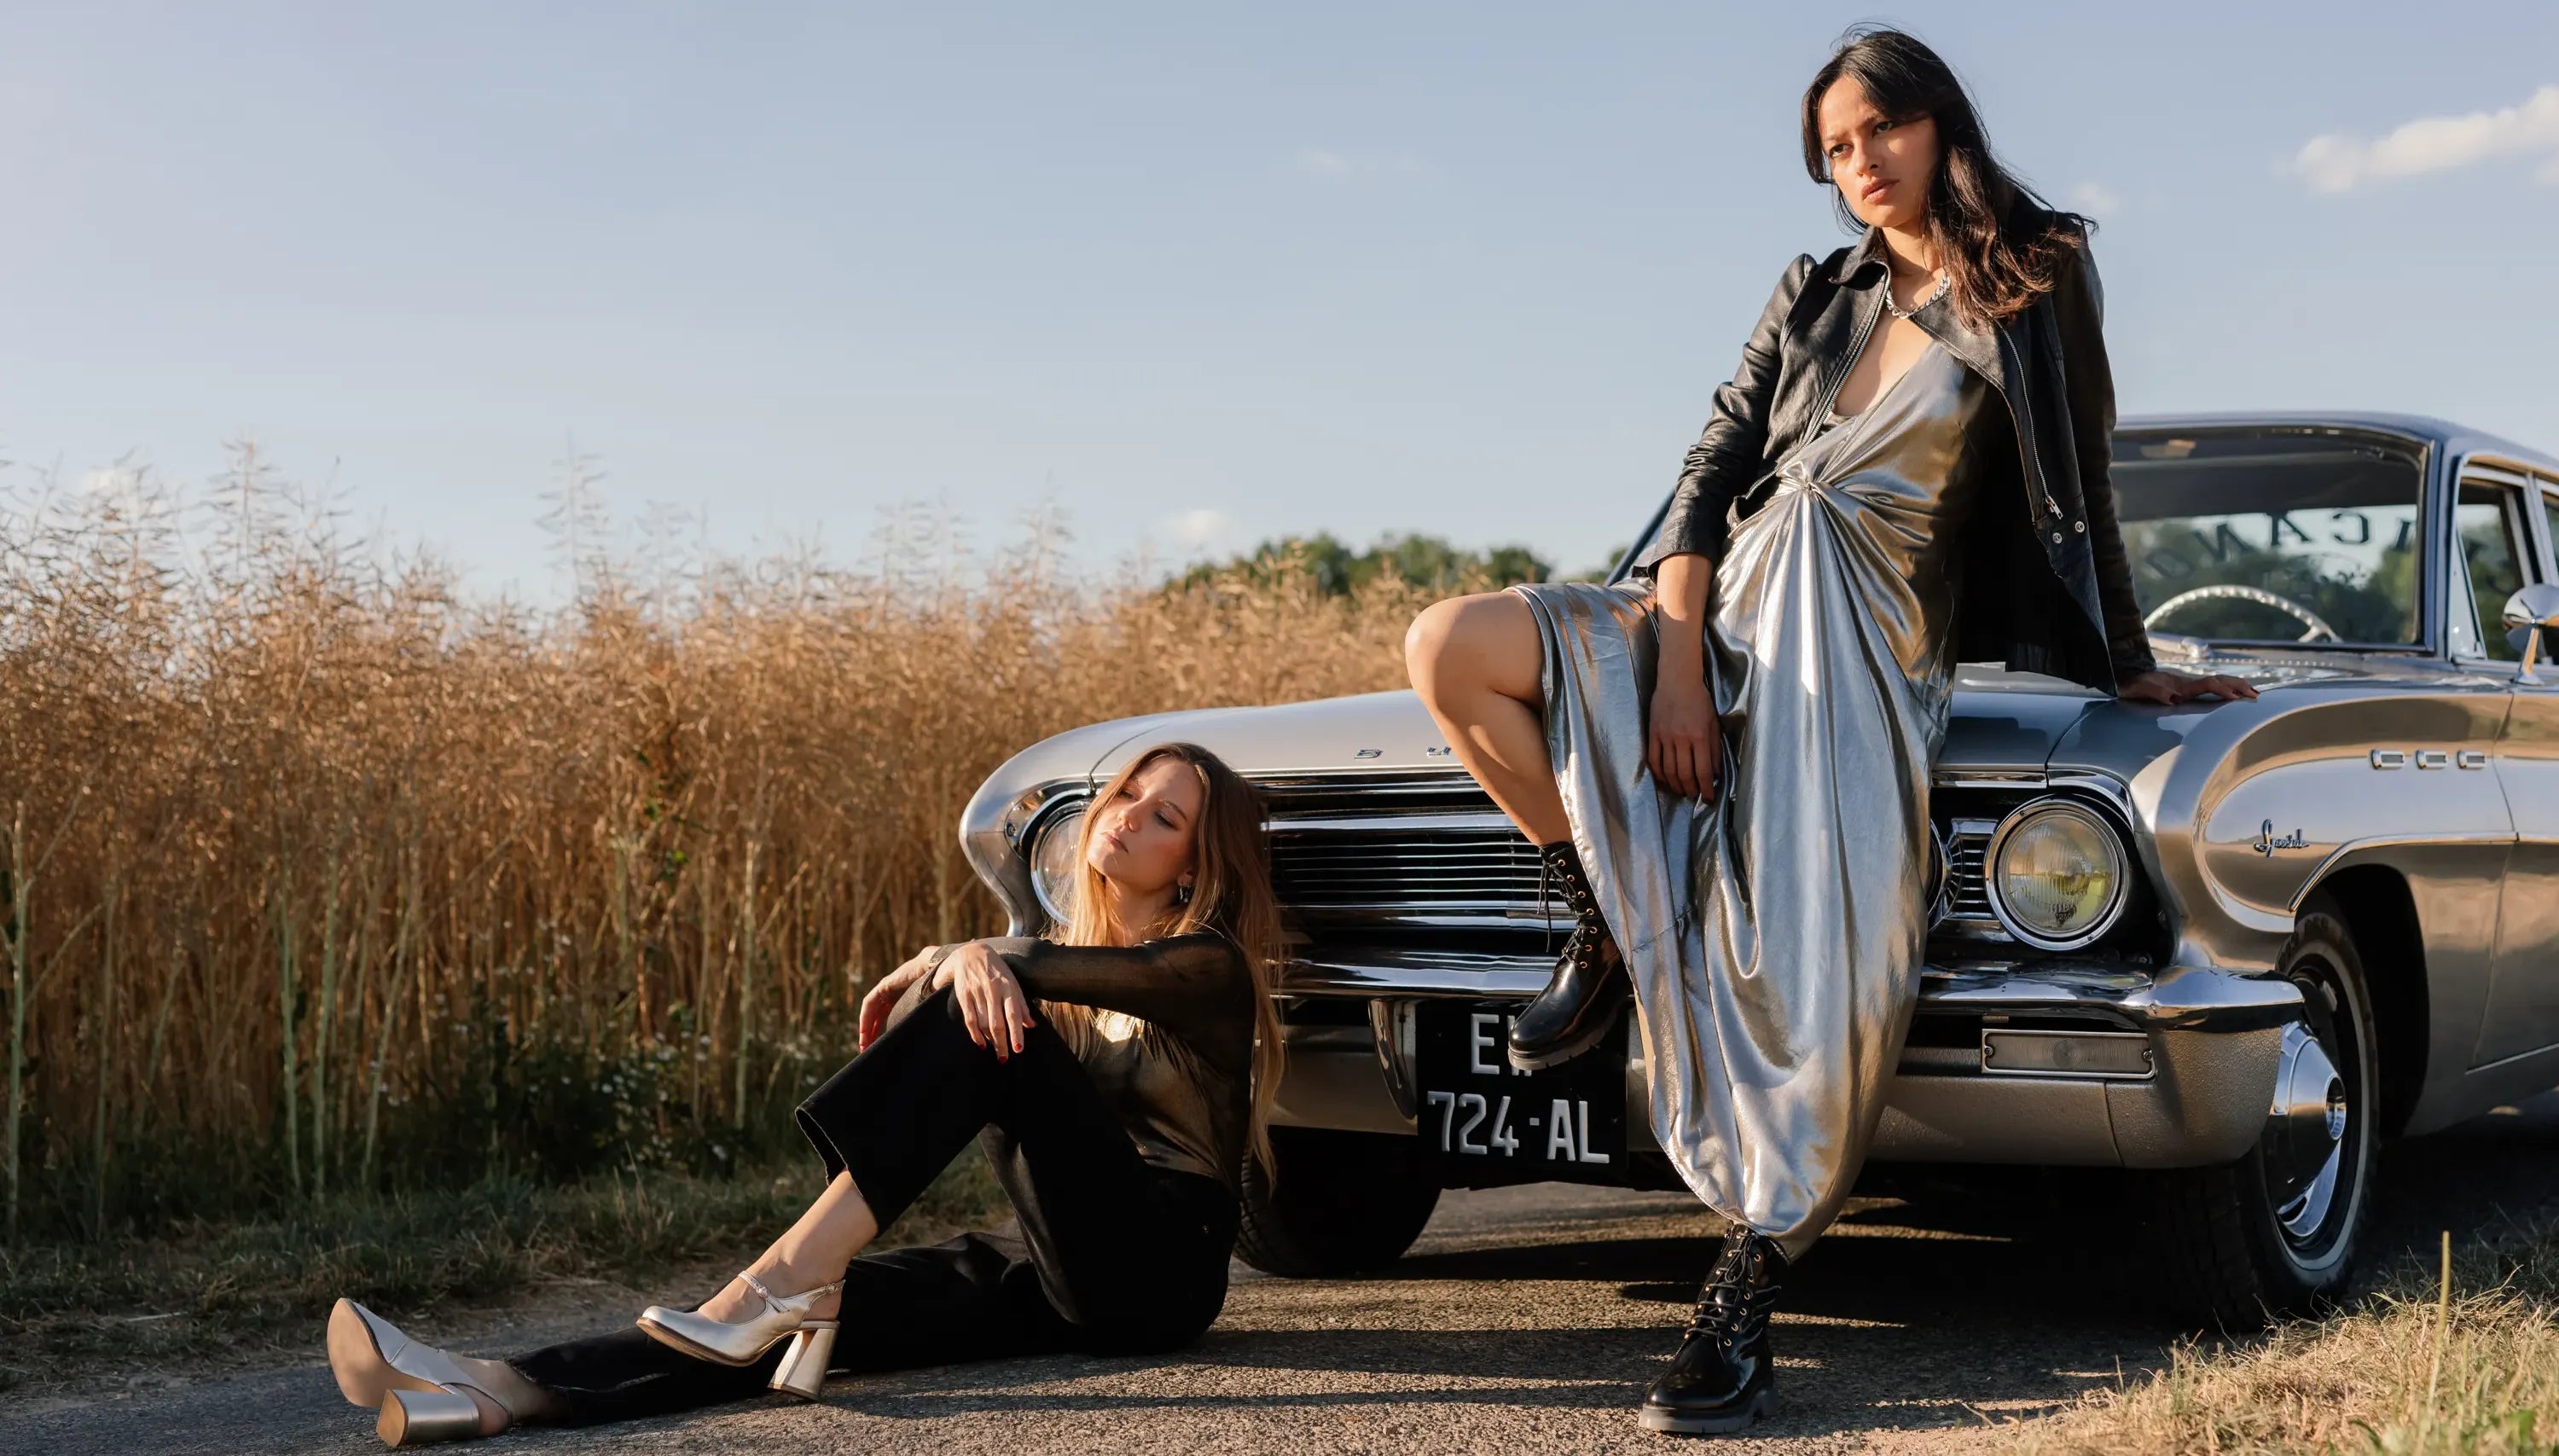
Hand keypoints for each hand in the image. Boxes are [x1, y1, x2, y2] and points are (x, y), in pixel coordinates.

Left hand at [858, 945, 942, 1050]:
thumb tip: (927, 1045)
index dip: (883, 1034)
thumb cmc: (942, 988)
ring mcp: (888, 989)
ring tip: (865, 1046)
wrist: (941, 968)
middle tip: (869, 1051)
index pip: (889, 1020)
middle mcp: (894, 995)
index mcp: (905, 1001)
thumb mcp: (928, 1010)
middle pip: (878, 1018)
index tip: (880, 1050)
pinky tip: (864, 1030)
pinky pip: (870, 1003)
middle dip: (872, 1035)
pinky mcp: (884, 985)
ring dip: (866, 1028)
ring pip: (872, 1012)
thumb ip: (922, 1022)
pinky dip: (865, 1017)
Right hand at [931, 942, 1036, 1059]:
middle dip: (1001, 1043)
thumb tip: (1031, 1026)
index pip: (1013, 1013)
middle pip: (997, 1023)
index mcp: (1009, 986)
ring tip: (995, 1050)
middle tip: (1004, 1058)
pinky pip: (970, 1019)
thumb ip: (1022, 1005)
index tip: (1018, 1050)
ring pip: (984, 1023)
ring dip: (990, 1040)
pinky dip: (975, 1034)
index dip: (1016, 1032)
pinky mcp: (964, 995)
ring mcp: (977, 992)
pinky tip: (981, 1044)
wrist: (971, 953)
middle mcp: (993, 989)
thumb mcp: (1013, 983)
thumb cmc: (997, 971)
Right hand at [1647, 660, 1721, 800]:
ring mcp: (1665, 737)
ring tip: (1681, 791)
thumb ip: (1714, 749)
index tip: (1709, 798)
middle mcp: (1682, 739)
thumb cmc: (1700, 700)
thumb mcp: (1714, 723)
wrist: (1677, 680)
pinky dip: (1658, 773)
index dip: (1706, 788)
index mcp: (1700, 736)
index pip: (1703, 771)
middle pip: (1684, 774)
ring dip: (1675, 785)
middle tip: (1694, 796)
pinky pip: (1653, 759)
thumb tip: (1715, 773)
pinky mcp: (1653, 733)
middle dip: (1691, 790)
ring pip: (1668, 770)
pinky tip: (1664, 779)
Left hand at [2118, 668, 2259, 704]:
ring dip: (2237, 685)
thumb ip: (2156, 691)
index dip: (2223, 689)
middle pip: (2219, 680)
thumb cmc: (2134, 684)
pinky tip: (2234, 693)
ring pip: (2218, 682)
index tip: (2236, 697)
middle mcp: (2188, 683)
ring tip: (2254, 693)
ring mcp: (2189, 684)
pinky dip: (2227, 688)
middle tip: (2256, 695)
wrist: (2127, 675)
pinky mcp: (2187, 688)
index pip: (2208, 684)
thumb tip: (2173, 698)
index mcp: (2181, 685)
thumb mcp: (2141, 689)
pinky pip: (2212, 686)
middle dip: (2238, 686)